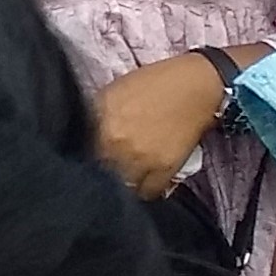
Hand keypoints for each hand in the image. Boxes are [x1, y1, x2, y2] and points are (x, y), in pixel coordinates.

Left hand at [93, 51, 232, 198]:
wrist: (193, 87)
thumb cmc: (151, 84)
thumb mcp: (111, 93)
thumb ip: (95, 118)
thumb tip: (85, 137)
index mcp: (100, 122)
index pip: (82, 153)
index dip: (85, 156)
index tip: (89, 157)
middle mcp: (117, 143)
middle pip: (101, 172)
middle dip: (102, 171)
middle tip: (107, 169)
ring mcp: (142, 159)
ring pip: (123, 187)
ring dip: (123, 183)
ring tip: (125, 178)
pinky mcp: (165, 169)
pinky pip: (148, 192)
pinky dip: (144, 189)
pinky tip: (142, 182)